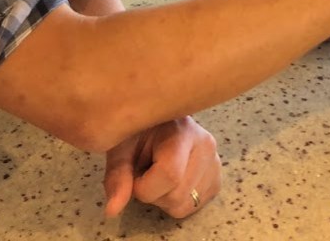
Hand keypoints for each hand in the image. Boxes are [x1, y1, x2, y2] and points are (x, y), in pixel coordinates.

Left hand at [103, 116, 220, 217]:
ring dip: (165, 198)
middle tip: (147, 171)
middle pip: (176, 195)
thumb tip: (113, 210)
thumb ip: (118, 176)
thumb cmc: (139, 130)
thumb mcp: (121, 147)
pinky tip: (172, 180)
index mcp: (182, 131)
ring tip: (159, 174)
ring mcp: (215, 161)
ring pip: (185, 205)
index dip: (144, 186)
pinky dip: (177, 200)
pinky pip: (194, 204)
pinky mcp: (217, 177)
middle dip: (153, 193)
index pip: (170, 174)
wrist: (159, 120)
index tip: (135, 174)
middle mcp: (206, 145)